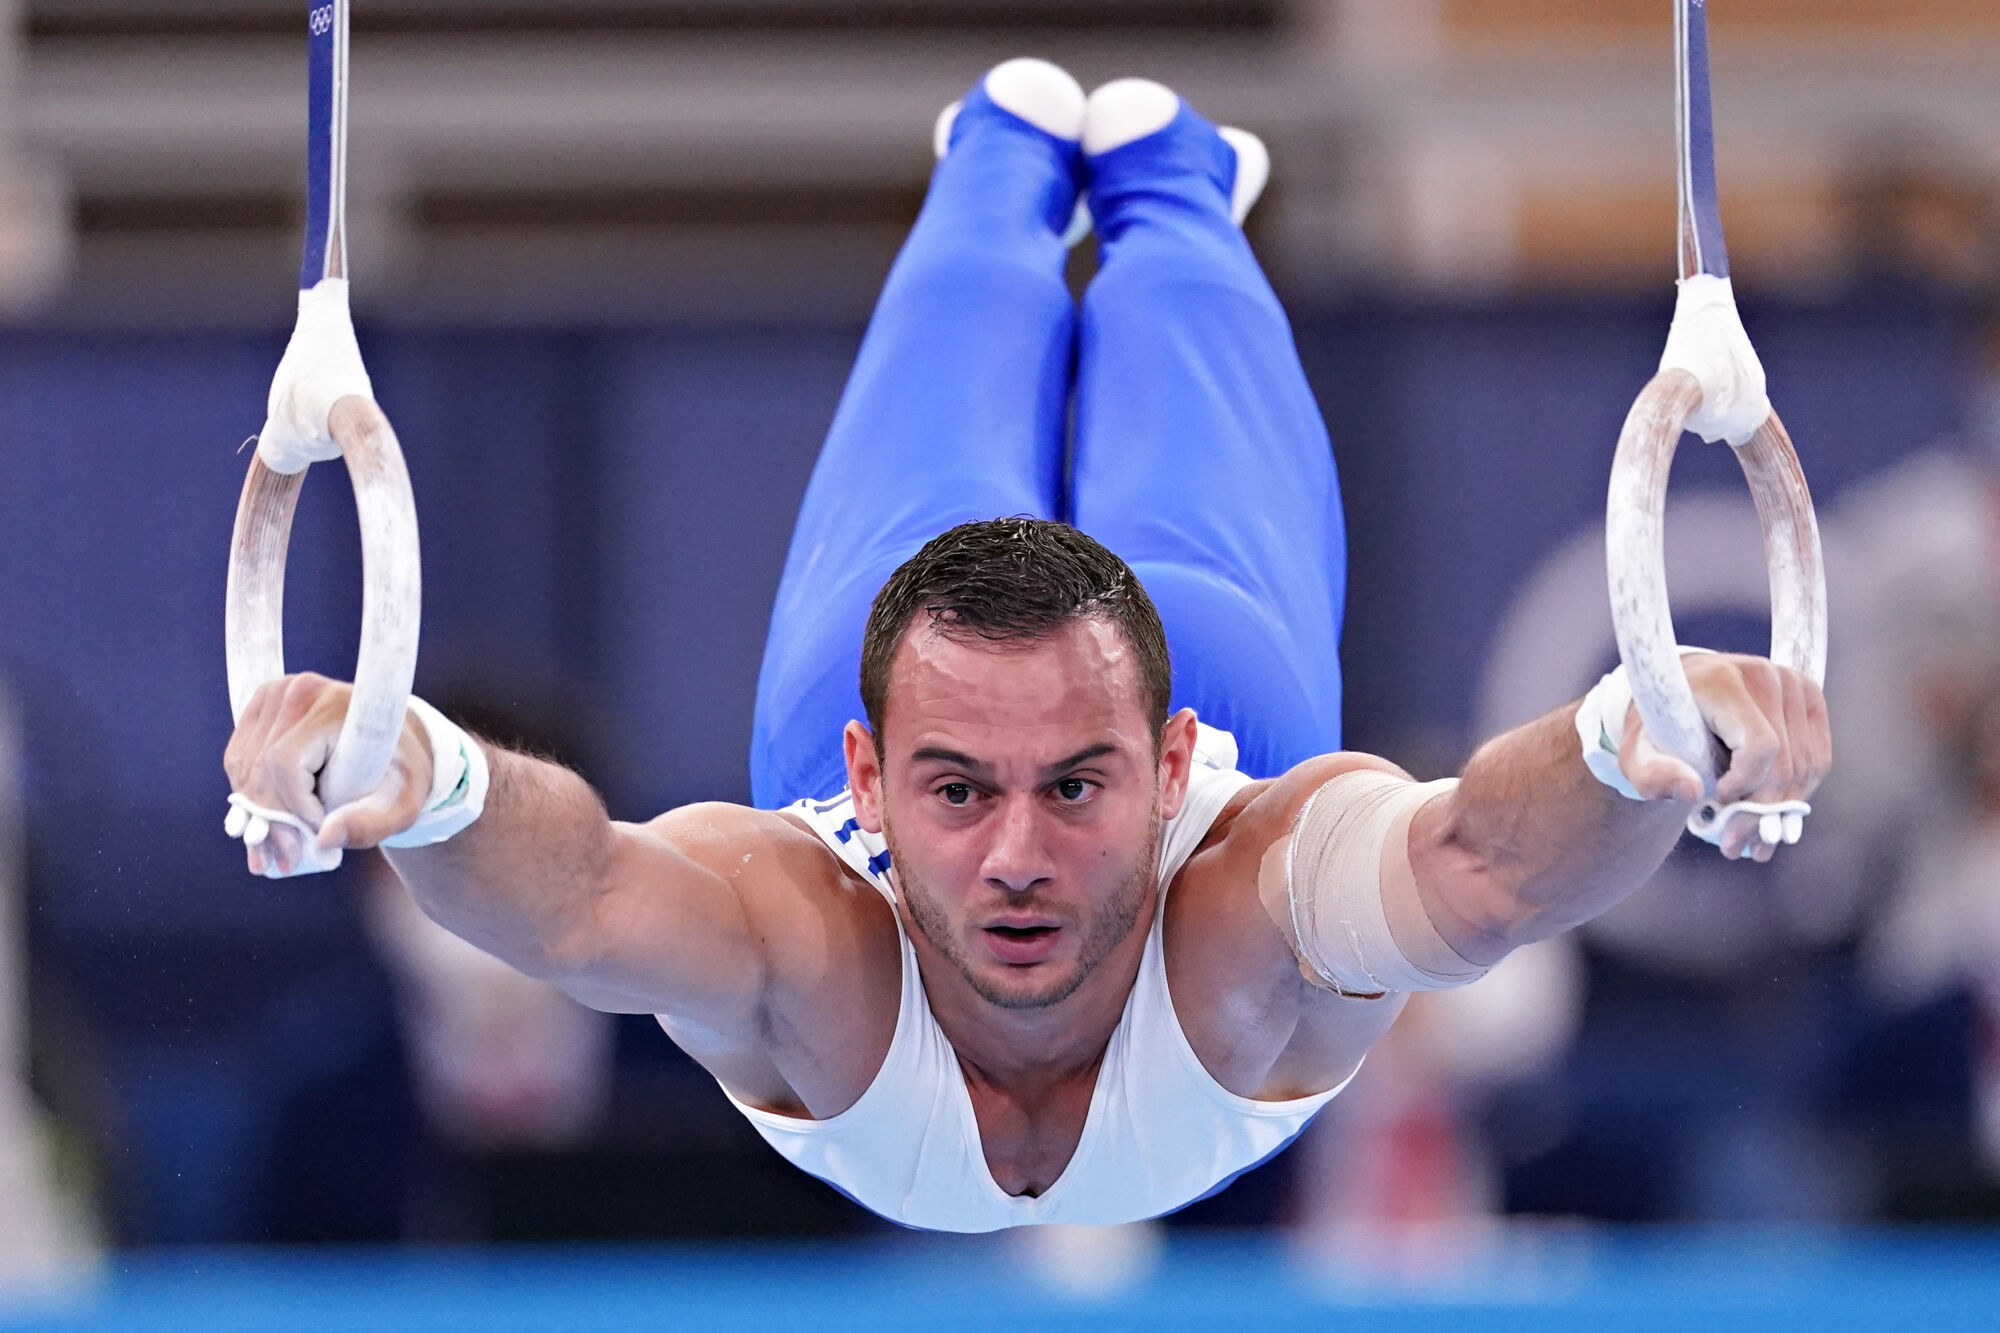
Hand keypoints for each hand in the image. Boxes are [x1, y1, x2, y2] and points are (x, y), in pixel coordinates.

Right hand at [222, 672, 431, 875]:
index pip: (286, 762)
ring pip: (244, 765)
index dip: (293, 807)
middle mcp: (301, 689)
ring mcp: (276, 693)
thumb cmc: (401, 774)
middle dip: (272, 820)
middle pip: (261, 766)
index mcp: (338, 705)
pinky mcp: (262, 705)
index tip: (316, 836)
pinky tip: (265, 827)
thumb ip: (369, 825)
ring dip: (256, 813)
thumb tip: (325, 840)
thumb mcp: (402, 805)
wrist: (396, 744)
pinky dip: (248, 795)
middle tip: (288, 859)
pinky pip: (238, 758)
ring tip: (277, 850)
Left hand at [1615, 652, 1831, 861]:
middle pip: (1785, 762)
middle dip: (1762, 812)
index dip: (1745, 785)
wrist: (1675, 694)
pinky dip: (1799, 792)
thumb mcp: (1636, 754)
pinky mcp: (1809, 697)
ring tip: (1753, 838)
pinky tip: (1773, 815)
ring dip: (1783, 810)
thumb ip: (1654, 775)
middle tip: (1736, 845)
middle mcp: (1763, 675)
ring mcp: (1792, 683)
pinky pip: (1818, 758)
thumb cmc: (1656, 727)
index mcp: (1720, 681)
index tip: (1716, 802)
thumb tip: (1692, 792)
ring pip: (1807, 765)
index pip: (1760, 746)